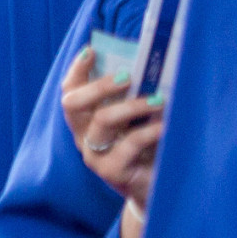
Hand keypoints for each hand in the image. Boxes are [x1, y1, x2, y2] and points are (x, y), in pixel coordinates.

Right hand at [61, 48, 163, 208]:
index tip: (91, 50)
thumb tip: (148, 63)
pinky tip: (166, 125)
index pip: (70, 90)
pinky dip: (150, 131)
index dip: (77, 69)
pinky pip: (129, 145)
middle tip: (128, 75)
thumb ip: (133, 95)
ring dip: (132, 105)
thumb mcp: (135, 118)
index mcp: (85, 118)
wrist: (152, 187)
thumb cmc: (145, 145)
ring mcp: (94, 154)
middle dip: (100, 85)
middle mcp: (83, 134)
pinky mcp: (111, 172)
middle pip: (73, 103)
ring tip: (158, 99)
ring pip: (103, 120)